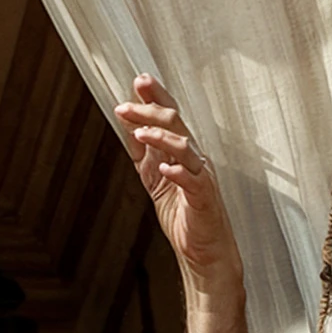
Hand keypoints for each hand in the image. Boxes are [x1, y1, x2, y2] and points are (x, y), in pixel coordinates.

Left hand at [115, 74, 242, 293]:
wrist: (203, 251)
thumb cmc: (183, 214)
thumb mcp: (155, 179)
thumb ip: (144, 154)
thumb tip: (128, 125)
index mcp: (183, 152)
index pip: (170, 117)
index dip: (156, 97)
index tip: (138, 81)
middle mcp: (195, 158)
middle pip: (176, 125)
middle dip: (151, 111)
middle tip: (126, 104)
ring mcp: (201, 177)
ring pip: (185, 148)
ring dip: (162, 138)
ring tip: (140, 133)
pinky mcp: (204, 198)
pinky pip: (193, 181)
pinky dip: (179, 172)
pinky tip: (165, 168)